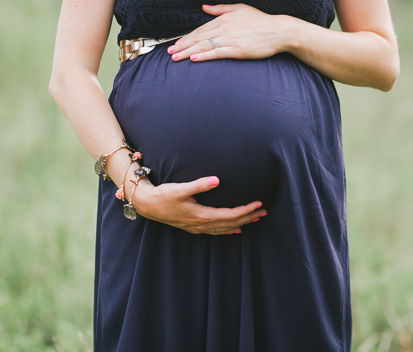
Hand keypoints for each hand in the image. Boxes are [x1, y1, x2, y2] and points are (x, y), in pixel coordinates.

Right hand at [130, 176, 266, 234]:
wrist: (148, 205)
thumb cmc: (164, 195)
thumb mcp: (180, 188)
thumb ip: (199, 184)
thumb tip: (217, 180)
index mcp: (202, 215)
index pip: (230, 215)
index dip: (246, 210)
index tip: (259, 204)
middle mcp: (202, 225)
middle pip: (231, 223)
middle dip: (249, 217)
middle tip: (265, 211)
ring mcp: (198, 228)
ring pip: (225, 229)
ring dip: (242, 223)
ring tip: (256, 219)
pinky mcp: (194, 227)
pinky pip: (217, 232)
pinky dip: (229, 230)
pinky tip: (236, 229)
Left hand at [168, 3, 293, 61]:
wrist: (278, 31)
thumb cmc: (261, 20)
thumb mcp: (240, 8)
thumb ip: (220, 8)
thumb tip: (204, 6)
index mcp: (224, 19)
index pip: (201, 29)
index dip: (186, 37)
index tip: (176, 43)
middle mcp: (225, 28)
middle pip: (199, 38)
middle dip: (182, 45)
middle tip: (170, 52)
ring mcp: (231, 39)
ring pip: (205, 46)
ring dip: (188, 52)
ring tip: (176, 57)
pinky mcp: (238, 50)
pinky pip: (217, 53)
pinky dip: (204, 56)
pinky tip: (194, 59)